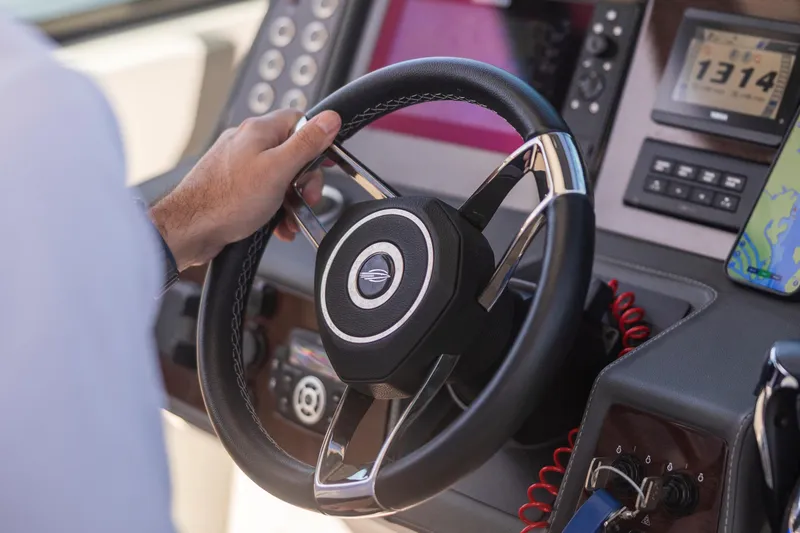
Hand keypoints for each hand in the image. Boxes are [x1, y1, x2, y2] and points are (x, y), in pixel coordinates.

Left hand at [149, 109, 341, 269]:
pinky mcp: (232, 186)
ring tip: (290, 218)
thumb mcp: (278, 170)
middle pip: (292, 152)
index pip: (299, 122)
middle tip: (306, 198)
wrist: (188, 229)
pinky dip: (275, 208)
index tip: (321, 165)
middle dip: (304, 180)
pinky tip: (277, 225)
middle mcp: (247, 143)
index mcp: (259, 131)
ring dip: (291, 199)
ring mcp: (238, 165)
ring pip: (279, 176)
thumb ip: (306, 144)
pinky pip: (263, 192)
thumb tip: (329, 119)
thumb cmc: (225, 201)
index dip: (316, 143)